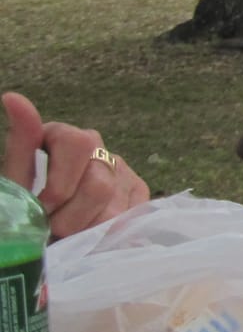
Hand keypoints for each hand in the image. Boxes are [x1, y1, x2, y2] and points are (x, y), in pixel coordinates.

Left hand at [2, 92, 150, 238]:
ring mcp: (123, 169)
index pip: (77, 144)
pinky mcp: (139, 192)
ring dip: (86, 230)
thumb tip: (11, 96)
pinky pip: (131, 218)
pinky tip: (90, 232)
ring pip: (115, 208)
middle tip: (53, 228)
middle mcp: (98, 147)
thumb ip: (20, 142)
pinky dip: (107, 234)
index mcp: (64, 136)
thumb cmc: (25, 206)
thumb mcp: (16, 181)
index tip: (42, 208)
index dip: (59, 185)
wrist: (41, 231)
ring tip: (69, 235)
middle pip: (98, 184)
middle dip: (71, 216)